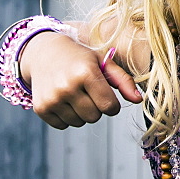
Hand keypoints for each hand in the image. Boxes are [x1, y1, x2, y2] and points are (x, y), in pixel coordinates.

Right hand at [20, 32, 141, 129]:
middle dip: (96, 107)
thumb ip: (123, 80)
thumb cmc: (80, 57)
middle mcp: (67, 86)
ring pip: (79, 123)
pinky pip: (63, 126)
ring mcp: (52, 98)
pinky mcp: (41, 108)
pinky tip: (63, 98)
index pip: (109, 107)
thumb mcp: (103, 62)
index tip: (106, 94)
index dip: (111, 104)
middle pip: (94, 117)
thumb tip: (138, 99)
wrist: (44, 52)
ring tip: (75, 93)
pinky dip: (66, 116)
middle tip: (88, 91)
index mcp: (86, 72)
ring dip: (81, 112)